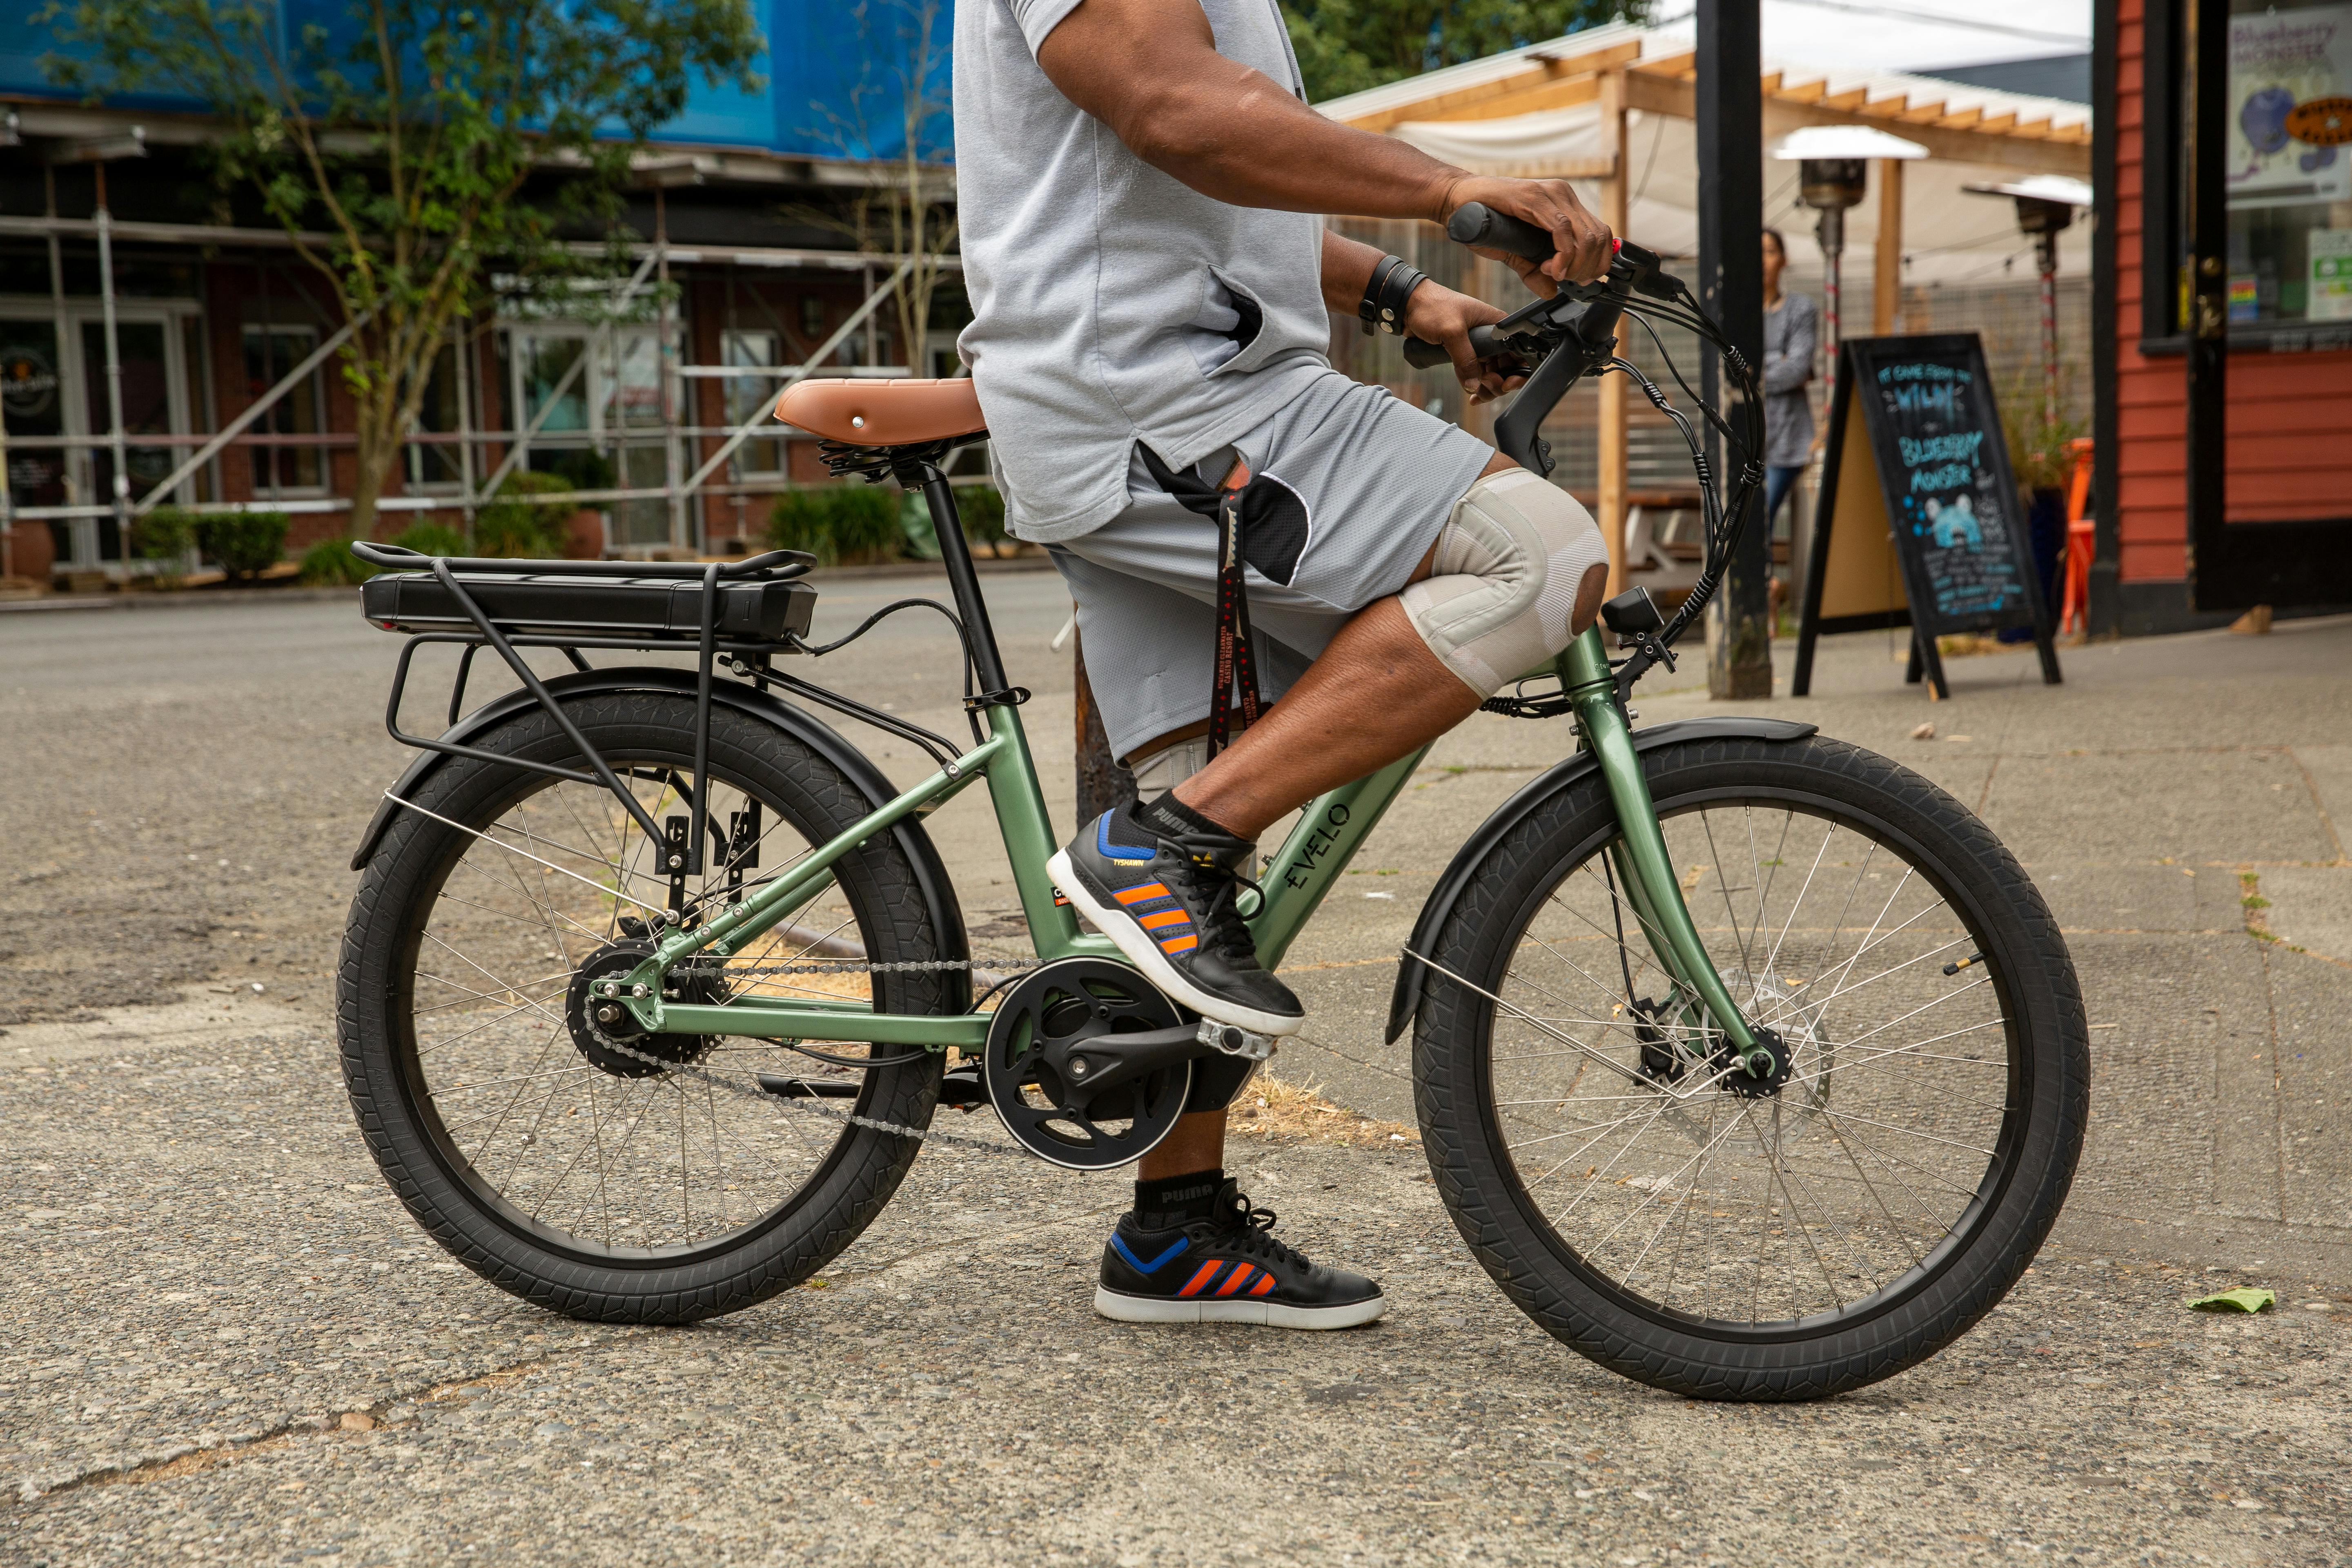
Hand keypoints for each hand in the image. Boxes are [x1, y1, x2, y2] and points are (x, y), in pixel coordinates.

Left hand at [1401, 282, 1523, 403]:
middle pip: (1507, 367)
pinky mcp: (1465, 353)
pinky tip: (1472, 395)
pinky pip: (1476, 374)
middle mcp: (1491, 336)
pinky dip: (1476, 386)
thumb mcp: (1451, 331)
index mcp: (1496, 324)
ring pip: (1492, 374)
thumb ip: (1464, 358)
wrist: (1409, 305)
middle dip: (1499, 383)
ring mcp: (1478, 346)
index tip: (1505, 383)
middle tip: (1485, 385)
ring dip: (1487, 388)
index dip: (1517, 371)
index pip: (1518, 352)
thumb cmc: (1432, 306)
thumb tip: (1474, 384)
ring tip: (1476, 392)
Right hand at [1439, 175, 1613, 292]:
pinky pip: (1562, 229)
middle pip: (1599, 236)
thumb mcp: (1516, 254)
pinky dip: (1562, 254)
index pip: (1601, 234)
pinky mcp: (1534, 197)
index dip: (1597, 262)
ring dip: (1576, 263)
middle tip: (1565, 280)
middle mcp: (1563, 195)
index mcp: (1564, 205)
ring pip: (1586, 234)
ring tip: (1554, 273)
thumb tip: (1552, 291)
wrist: (1456, 201)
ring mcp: (1551, 193)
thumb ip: (1534, 271)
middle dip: (1587, 267)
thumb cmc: (1484, 221)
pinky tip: (1550, 267)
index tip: (1577, 280)